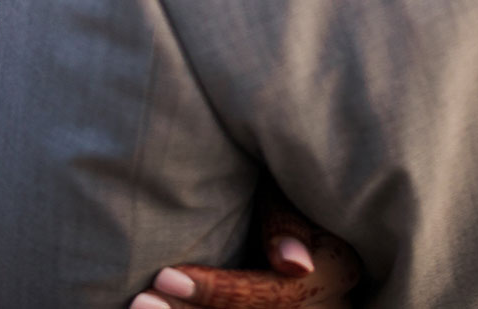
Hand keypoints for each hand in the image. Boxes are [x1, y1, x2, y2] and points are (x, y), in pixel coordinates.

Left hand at [129, 182, 361, 308]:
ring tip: (143, 308)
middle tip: (141, 301)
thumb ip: (288, 219)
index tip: (163, 277)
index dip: (218, 291)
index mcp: (336, 270)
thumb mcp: (288, 187)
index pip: (274, 294)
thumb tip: (293, 264)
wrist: (299, 201)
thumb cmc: (285, 182)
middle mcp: (329, 306)